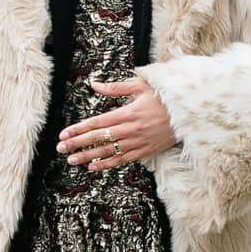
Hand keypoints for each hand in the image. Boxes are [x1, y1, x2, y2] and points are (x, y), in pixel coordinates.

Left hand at [58, 75, 177, 170]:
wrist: (189, 112)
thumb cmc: (164, 96)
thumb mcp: (140, 86)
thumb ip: (115, 87)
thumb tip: (94, 85)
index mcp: (127, 113)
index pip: (97, 123)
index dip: (79, 129)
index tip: (64, 133)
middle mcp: (131, 129)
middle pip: (99, 138)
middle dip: (78, 143)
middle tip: (61, 148)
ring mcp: (138, 142)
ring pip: (109, 152)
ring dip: (89, 156)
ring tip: (72, 160)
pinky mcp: (146, 150)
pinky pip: (123, 159)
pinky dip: (108, 164)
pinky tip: (94, 166)